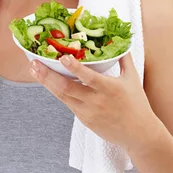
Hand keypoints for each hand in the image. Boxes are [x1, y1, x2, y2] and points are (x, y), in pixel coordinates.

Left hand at [29, 52, 155, 150]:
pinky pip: (68, 103)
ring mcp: (88, 112)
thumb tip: (119, 39)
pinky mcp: (84, 120)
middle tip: (34, 63)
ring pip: (62, 96)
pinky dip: (57, 91)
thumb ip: (123, 58)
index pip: (88, 77)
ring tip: (34, 70)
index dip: (75, 68)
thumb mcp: (132, 78)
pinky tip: (48, 81)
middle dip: (48, 75)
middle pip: (66, 88)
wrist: (138, 134)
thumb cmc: (137, 103)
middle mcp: (96, 101)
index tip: (62, 57)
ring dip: (47, 82)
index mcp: (109, 88)